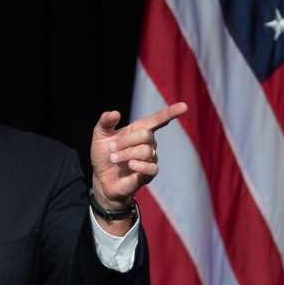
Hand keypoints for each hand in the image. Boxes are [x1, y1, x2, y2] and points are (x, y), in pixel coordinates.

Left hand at [90, 102, 187, 230]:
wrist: (101, 178)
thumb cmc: (103, 155)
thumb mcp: (100, 135)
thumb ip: (105, 122)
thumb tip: (115, 113)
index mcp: (138, 130)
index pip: (158, 120)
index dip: (171, 113)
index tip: (184, 106)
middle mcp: (148, 143)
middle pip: (146, 135)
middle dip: (125, 141)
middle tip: (111, 149)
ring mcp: (151, 158)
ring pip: (145, 151)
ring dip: (125, 154)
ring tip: (114, 159)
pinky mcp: (149, 174)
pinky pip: (151, 167)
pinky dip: (139, 165)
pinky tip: (130, 165)